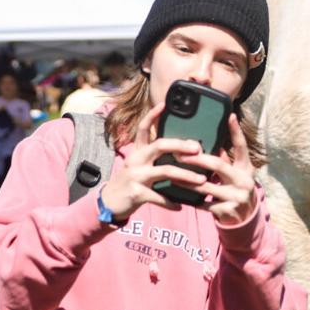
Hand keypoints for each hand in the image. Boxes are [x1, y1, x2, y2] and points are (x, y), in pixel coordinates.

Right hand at [96, 102, 208, 219]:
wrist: (109, 203)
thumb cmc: (130, 182)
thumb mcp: (138, 166)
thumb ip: (155, 158)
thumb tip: (181, 152)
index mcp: (138, 152)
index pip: (143, 128)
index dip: (152, 115)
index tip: (164, 104)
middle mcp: (136, 160)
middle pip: (160, 146)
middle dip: (180, 145)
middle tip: (197, 148)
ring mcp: (136, 176)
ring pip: (165, 171)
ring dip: (185, 176)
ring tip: (201, 180)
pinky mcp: (136, 193)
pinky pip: (159, 197)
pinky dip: (171, 202)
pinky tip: (180, 206)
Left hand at [173, 114, 258, 226]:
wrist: (245, 218)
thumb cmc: (236, 188)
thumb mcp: (236, 173)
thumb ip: (226, 159)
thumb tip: (213, 141)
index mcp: (246, 168)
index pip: (242, 146)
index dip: (236, 131)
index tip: (229, 115)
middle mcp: (244, 181)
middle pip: (217, 166)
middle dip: (196, 159)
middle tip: (179, 154)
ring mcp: (235, 197)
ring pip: (205, 186)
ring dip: (186, 180)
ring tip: (171, 174)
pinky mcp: (225, 211)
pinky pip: (202, 204)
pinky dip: (189, 199)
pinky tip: (176, 195)